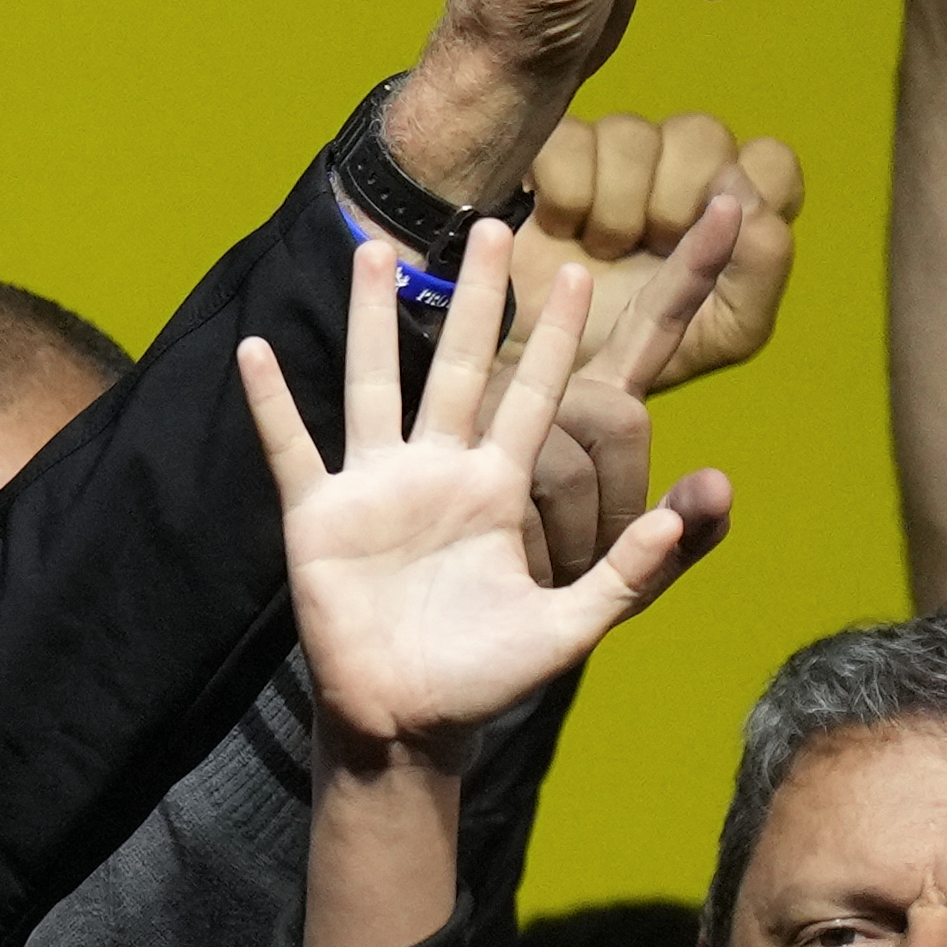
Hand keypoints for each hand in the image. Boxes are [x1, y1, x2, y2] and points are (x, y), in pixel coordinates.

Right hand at [241, 223, 728, 762]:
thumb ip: (629, 573)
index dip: (557, 339)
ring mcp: (375, 487)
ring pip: (374, 384)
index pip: (535, 396)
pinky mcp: (320, 516)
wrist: (407, 722)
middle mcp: (437, 471)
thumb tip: (692, 512)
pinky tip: (255, 352)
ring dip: (370, 320)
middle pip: (458, 365)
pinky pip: (293, 448)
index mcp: (497, 488)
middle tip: (491, 224)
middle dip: (474, 299)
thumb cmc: (485, 678)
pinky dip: (273, 404)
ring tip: (372, 248)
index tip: (577, 272)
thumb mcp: (568, 628)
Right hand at [517, 109, 805, 391]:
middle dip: (674, 205)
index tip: (714, 239)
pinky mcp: (553, 152)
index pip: (770, 161)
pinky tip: (560, 228)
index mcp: (735, 211)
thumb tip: (739, 188)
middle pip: (703, 135)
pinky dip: (566, 197)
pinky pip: (570, 141)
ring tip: (599, 250)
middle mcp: (682, 169)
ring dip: (615, 211)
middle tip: (649, 252)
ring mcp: (614, 157)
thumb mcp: (726, 330)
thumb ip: (763, 264)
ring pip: (633, 134)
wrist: (539, 374)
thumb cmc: (640, 353)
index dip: (747, 198)